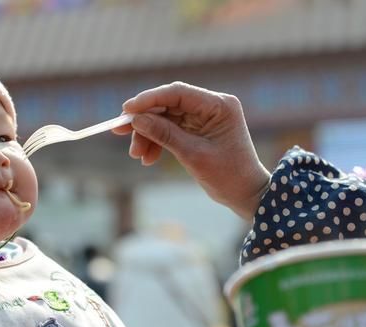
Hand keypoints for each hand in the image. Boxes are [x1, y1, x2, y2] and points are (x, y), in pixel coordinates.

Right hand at [113, 81, 269, 220]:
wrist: (245, 194)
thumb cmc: (228, 176)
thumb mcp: (193, 155)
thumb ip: (165, 135)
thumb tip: (137, 120)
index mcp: (218, 105)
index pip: (177, 93)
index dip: (149, 99)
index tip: (126, 110)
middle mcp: (211, 106)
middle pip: (168, 104)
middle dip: (144, 120)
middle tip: (120, 132)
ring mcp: (203, 117)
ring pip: (165, 118)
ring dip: (148, 134)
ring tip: (137, 155)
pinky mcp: (197, 129)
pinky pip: (170, 129)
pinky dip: (157, 141)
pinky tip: (147, 158)